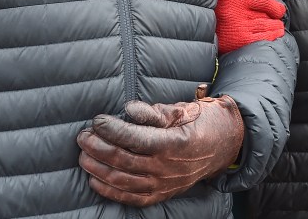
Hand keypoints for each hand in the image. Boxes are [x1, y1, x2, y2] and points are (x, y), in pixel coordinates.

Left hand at [76, 89, 244, 206]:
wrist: (223, 145)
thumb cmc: (200, 122)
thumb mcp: (182, 110)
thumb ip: (154, 112)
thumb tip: (129, 109)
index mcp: (174, 143)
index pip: (135, 139)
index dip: (112, 129)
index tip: (97, 120)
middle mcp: (168, 167)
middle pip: (123, 160)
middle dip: (98, 147)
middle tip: (83, 136)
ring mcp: (164, 184)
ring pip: (122, 181)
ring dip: (98, 169)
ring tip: (84, 155)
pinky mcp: (161, 194)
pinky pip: (131, 198)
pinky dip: (110, 191)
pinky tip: (94, 180)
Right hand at [215, 0, 285, 53]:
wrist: (203, 31)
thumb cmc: (220, 11)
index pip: (262, 0)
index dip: (275, 5)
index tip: (280, 9)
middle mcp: (237, 13)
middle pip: (266, 14)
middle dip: (276, 17)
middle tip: (279, 18)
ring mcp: (239, 28)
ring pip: (266, 26)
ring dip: (276, 27)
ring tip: (279, 27)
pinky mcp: (241, 42)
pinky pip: (263, 38)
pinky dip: (272, 36)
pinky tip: (276, 35)